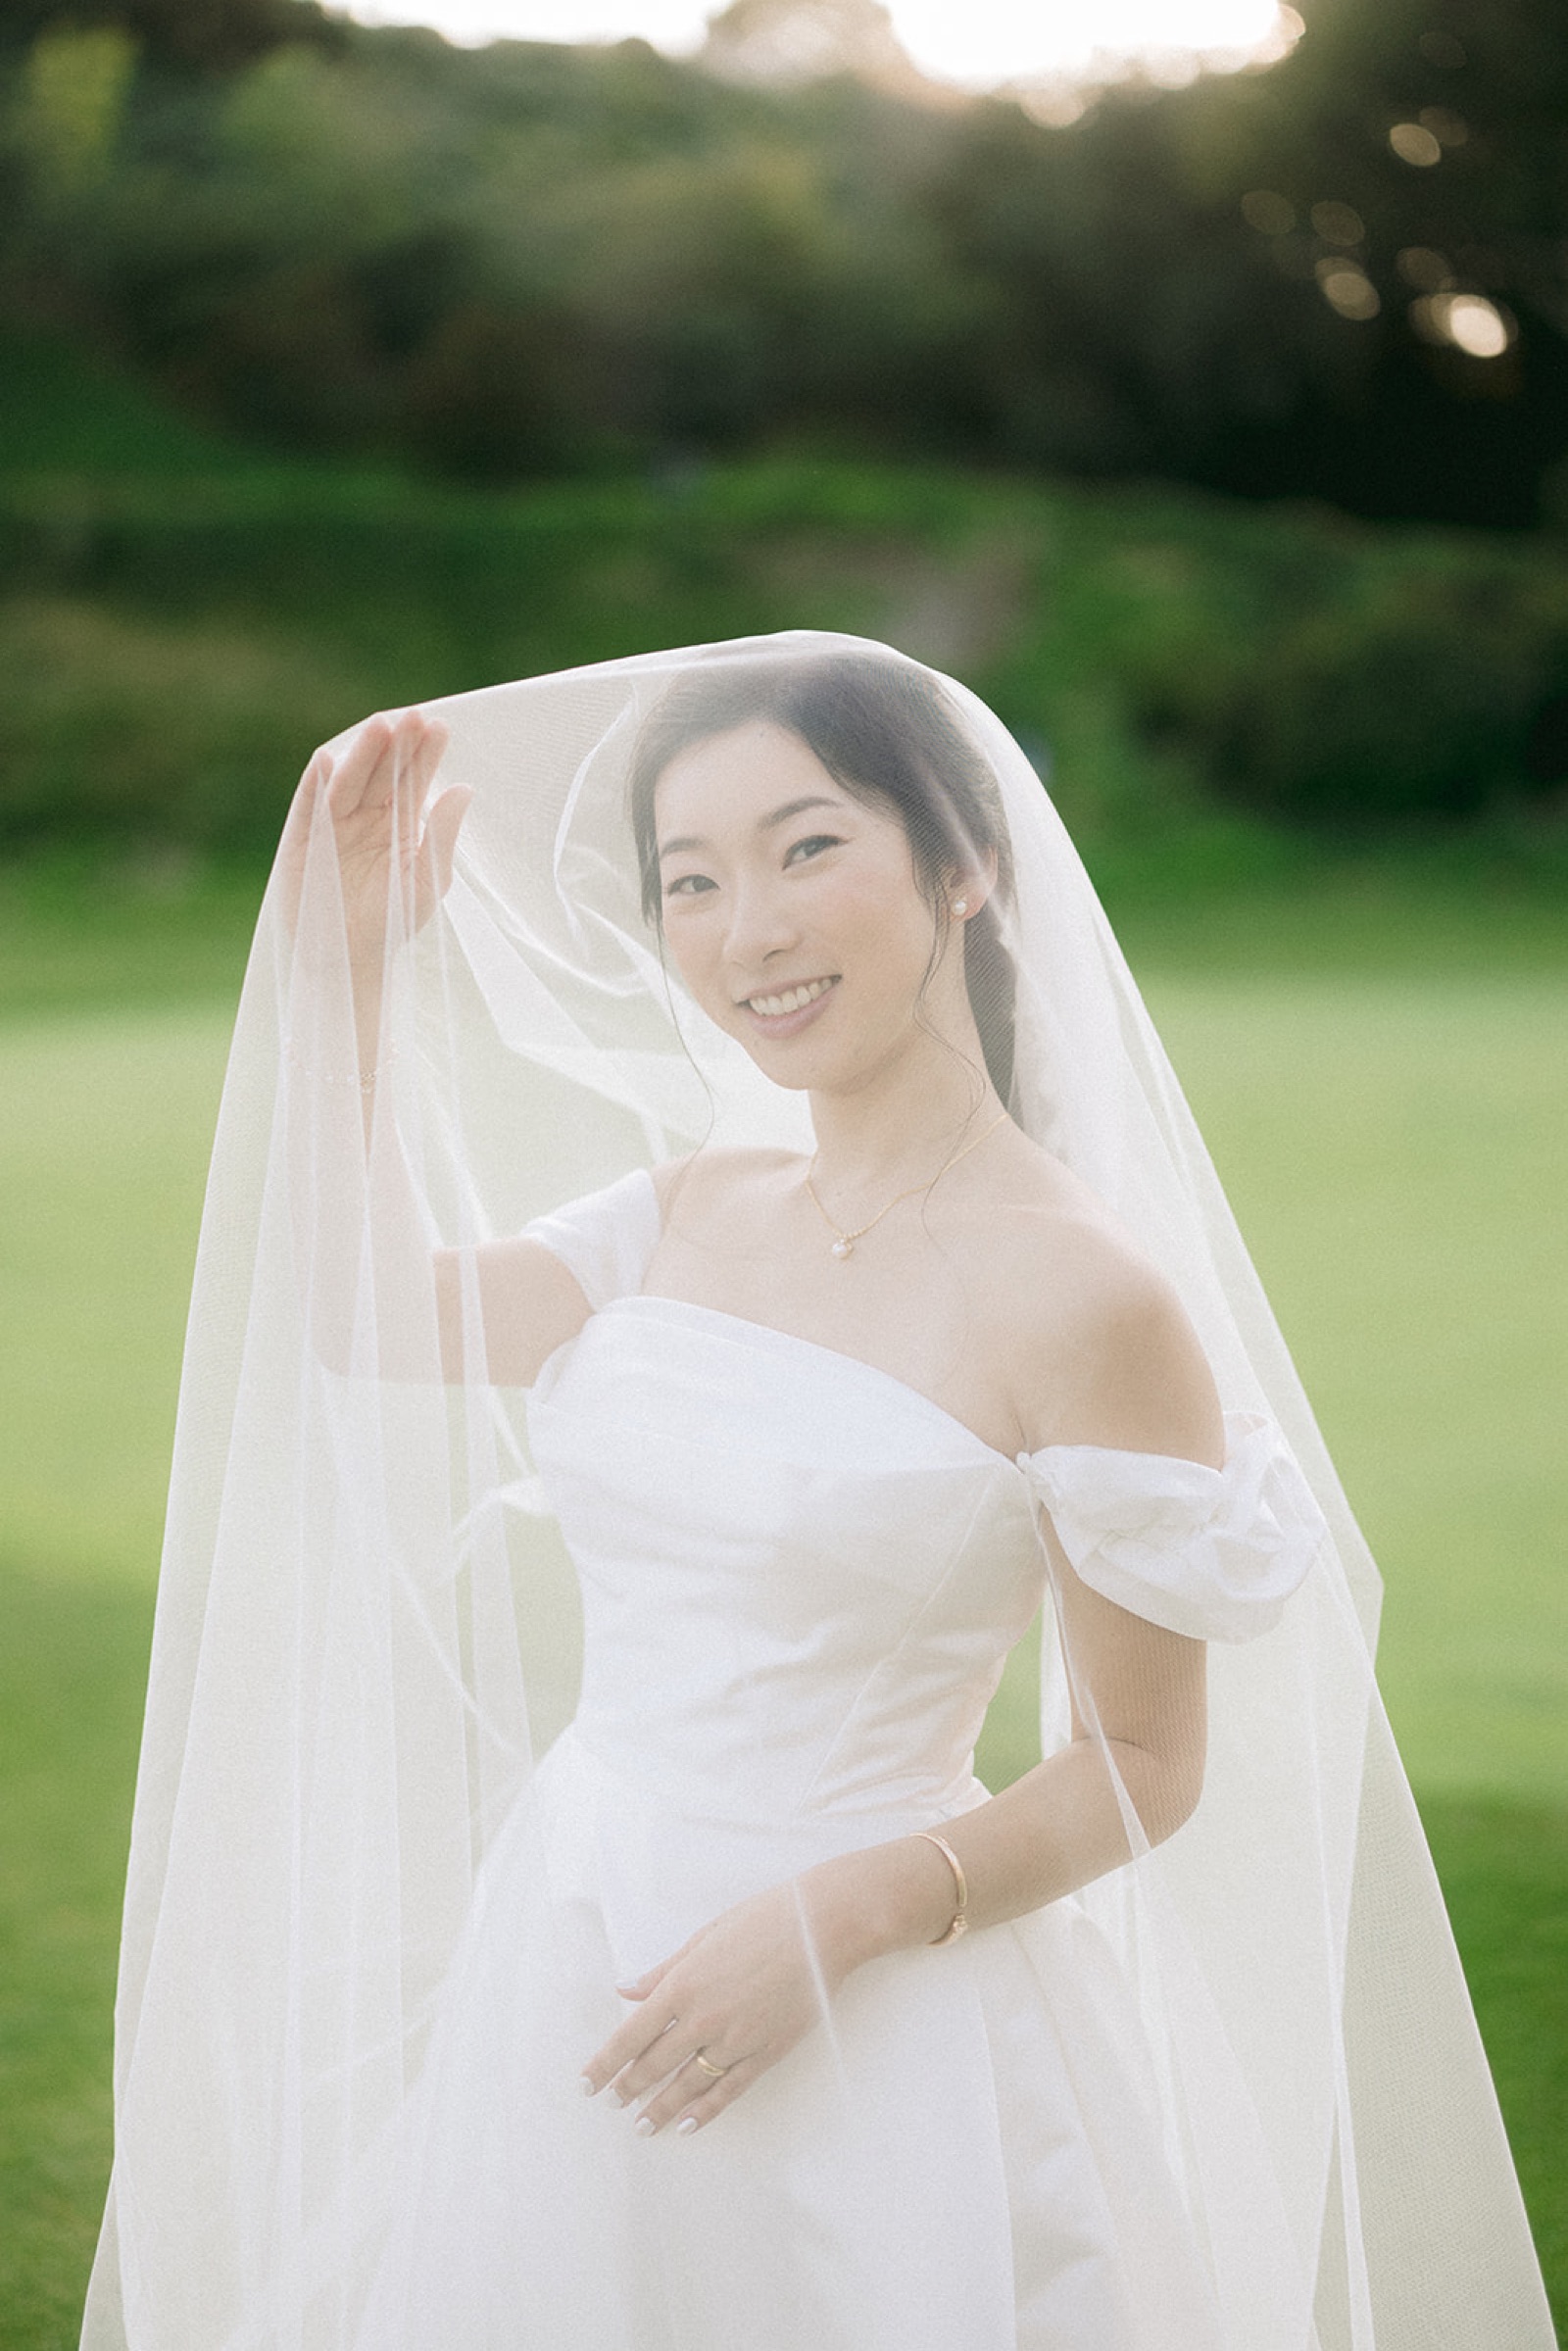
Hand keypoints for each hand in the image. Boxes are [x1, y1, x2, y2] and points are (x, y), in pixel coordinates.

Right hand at [278, 708, 466, 968]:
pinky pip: (308, 807)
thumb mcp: (426, 881)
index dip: (424, 754)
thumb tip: (464, 789)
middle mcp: (367, 817)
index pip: (413, 780)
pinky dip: (314, 785)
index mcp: (400, 822)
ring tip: (379, 728)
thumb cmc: (394, 921)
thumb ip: (441, 836)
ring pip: (348, 782)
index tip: (439, 728)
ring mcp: (334, 825)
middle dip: (396, 746)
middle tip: (412, 717)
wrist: (351, 960)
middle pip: (382, 773)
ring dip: (361, 755)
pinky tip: (326, 759)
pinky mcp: (304, 841)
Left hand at [580, 1876, 854, 2138]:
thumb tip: (626, 1989)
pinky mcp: (766, 2052)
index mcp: (682, 1985)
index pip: (630, 2035)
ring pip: (688, 2085)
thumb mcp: (703, 1937)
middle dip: (629, 2088)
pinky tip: (689, 2124)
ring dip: (662, 2108)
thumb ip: (663, 1971)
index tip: (587, 2083)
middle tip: (613, 2104)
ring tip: (643, 2126)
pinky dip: (706, 2111)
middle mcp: (703, 2018)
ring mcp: (736, 2039)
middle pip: (655, 2065)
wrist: (822, 1928)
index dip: (605, 2064)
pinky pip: (729, 2089)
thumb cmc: (762, 1921)